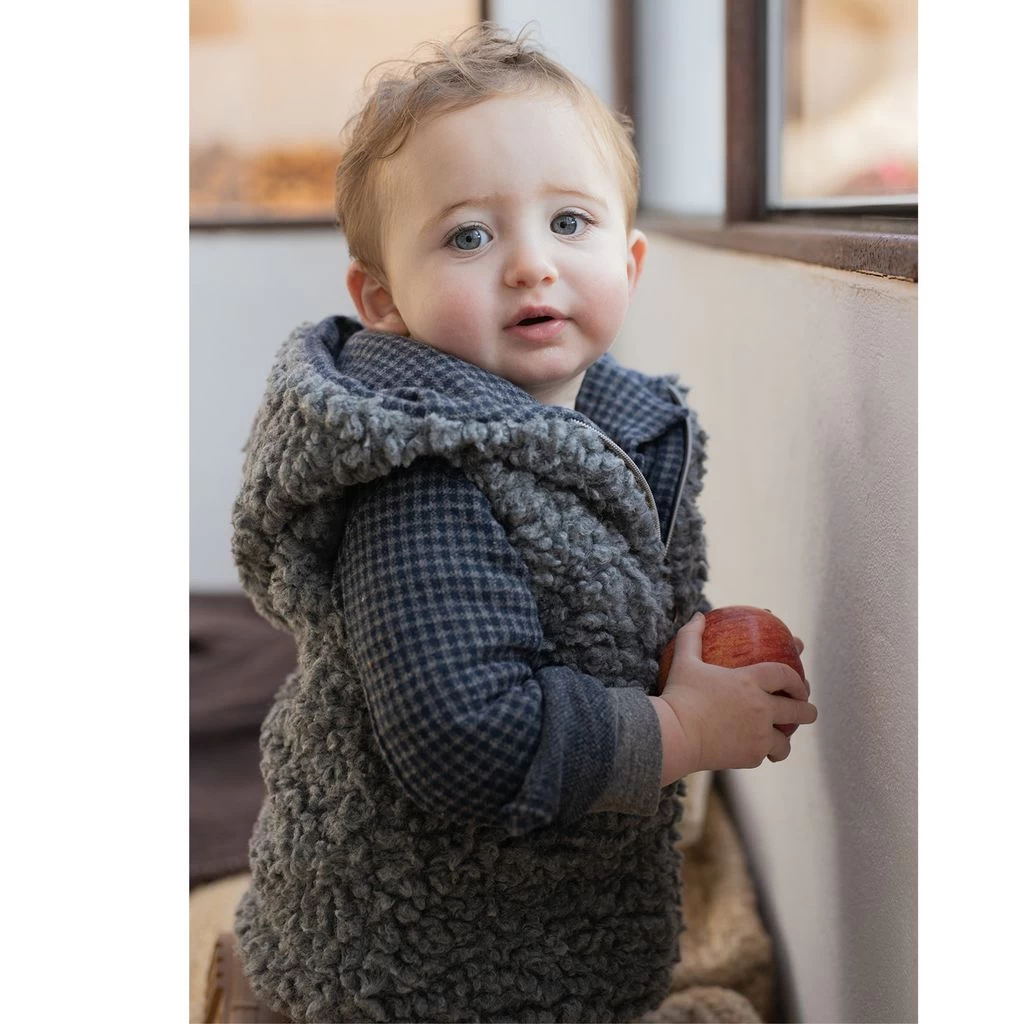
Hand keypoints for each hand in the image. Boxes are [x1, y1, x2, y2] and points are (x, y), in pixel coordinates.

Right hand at [659, 613, 817, 771]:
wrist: (673, 735)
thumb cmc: (679, 695)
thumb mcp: (684, 661)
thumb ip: (691, 636)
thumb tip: (697, 615)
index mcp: (750, 681)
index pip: (785, 675)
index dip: (797, 679)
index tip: (800, 684)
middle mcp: (762, 708)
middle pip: (800, 710)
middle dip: (807, 710)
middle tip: (807, 711)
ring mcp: (759, 735)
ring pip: (786, 741)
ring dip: (785, 740)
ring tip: (781, 742)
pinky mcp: (751, 756)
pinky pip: (764, 755)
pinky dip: (760, 753)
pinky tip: (753, 751)